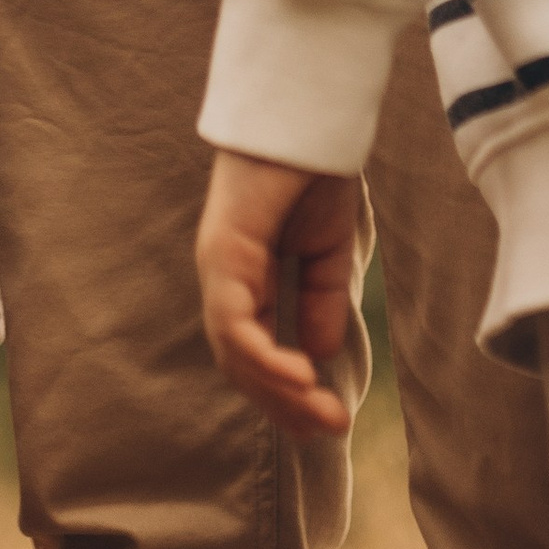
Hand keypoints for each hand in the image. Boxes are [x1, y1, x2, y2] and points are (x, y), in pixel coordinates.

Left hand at [196, 151, 361, 441]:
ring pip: (235, 351)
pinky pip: (235, 322)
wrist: (310, 120)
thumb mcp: (326, 252)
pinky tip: (301, 375)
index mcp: (246, 279)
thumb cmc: (314, 173)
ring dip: (277, 390)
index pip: (256, 352)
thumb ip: (319, 300)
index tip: (330, 419)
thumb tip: (318, 354)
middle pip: (241, 362)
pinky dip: (265, 357)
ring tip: (320, 411)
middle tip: (330, 429)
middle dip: (284, 404)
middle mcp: (224, 278)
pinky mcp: (223, 253)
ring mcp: (218, 266)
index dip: (288, 392)